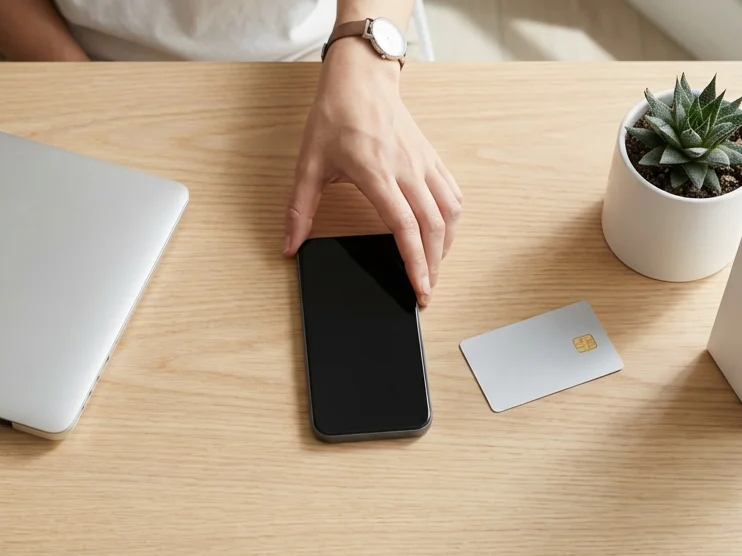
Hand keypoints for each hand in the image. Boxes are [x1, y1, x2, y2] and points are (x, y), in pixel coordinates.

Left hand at [283, 38, 461, 306]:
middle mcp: (406, 169)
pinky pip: (452, 192)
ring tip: (436, 267)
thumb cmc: (336, 114)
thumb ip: (298, 210)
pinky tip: (443, 233)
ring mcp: (423, 162)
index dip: (416, 262)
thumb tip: (289, 244)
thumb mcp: (308, 164)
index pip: (405, 227)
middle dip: (434, 265)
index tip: (419, 288)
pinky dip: (452, 219)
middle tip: (427, 291)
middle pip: (433, 226)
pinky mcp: (431, 156)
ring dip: (447, 245)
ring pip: (449, 211)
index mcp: (377, 173)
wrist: (360, 76)